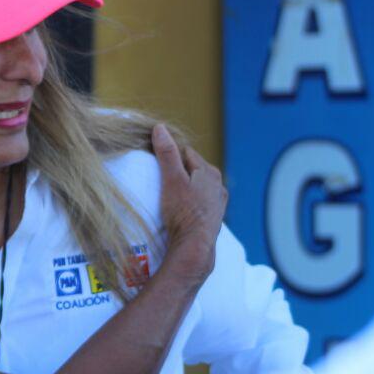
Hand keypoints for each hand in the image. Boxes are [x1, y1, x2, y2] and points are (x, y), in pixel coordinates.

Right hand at [152, 124, 226, 283]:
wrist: (195, 245)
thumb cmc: (183, 211)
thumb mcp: (171, 179)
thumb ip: (166, 154)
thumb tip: (160, 128)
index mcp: (209, 172)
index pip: (186, 153)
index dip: (170, 154)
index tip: (156, 160)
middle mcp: (218, 185)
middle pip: (193, 169)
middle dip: (179, 170)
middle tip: (160, 178)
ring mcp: (218, 202)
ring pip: (198, 186)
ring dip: (185, 186)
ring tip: (169, 195)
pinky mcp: (214, 217)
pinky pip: (200, 201)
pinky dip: (190, 201)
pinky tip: (181, 209)